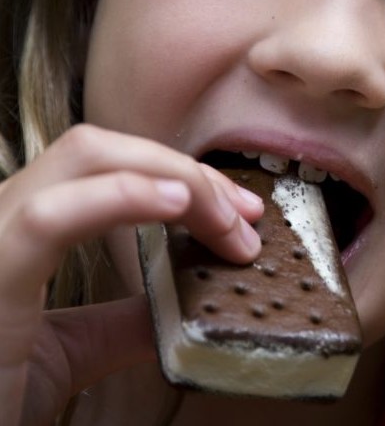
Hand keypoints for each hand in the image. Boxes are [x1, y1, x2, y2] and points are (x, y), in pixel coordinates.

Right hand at [0, 124, 263, 425]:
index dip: (179, 176)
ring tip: (226, 217)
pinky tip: (178, 204)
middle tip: (245, 215)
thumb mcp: (67, 351)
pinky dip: (122, 198)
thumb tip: (176, 302)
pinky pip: (51, 215)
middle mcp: (5, 216)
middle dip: (186, 171)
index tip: (238, 213)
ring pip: (87, 159)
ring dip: (173, 179)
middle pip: (107, 149)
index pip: (109, 167)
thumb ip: (119, 320)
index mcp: (22, 228)